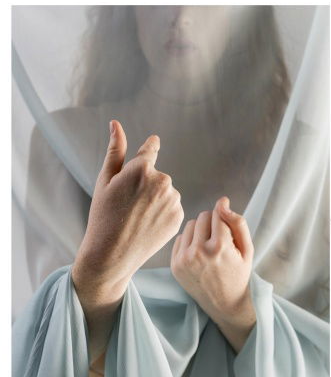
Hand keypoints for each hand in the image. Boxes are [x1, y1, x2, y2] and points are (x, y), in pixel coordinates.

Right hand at [72, 120, 183, 316]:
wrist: (112, 252)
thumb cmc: (103, 214)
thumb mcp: (105, 181)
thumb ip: (115, 151)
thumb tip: (116, 123)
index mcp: (142, 168)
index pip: (150, 150)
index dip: (149, 148)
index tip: (153, 143)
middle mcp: (162, 181)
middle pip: (157, 175)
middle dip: (146, 184)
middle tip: (128, 203)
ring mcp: (173, 200)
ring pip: (167, 192)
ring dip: (156, 199)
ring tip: (137, 216)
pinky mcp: (180, 217)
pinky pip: (173, 208)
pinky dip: (163, 213)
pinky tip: (148, 224)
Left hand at [171, 197, 255, 350]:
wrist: (224, 303)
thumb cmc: (239, 273)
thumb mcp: (247, 249)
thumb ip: (237, 222)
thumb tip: (222, 202)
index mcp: (220, 247)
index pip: (217, 213)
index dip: (225, 219)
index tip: (228, 228)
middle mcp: (199, 252)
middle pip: (202, 216)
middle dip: (213, 223)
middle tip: (220, 239)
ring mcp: (184, 259)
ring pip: (190, 225)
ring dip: (200, 230)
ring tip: (210, 246)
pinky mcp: (175, 264)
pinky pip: (180, 238)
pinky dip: (190, 242)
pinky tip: (199, 254)